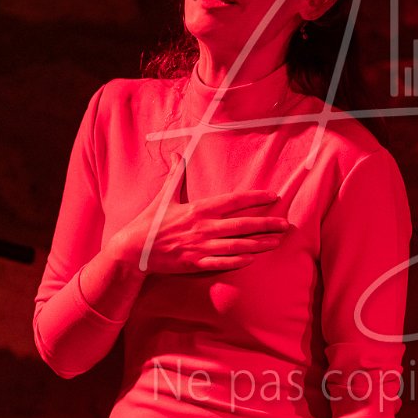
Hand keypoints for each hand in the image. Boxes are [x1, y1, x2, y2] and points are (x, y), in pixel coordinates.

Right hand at [106, 180, 289, 275]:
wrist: (132, 250)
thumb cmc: (150, 221)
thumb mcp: (165, 197)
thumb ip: (176, 176)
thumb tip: (177, 154)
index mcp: (198, 209)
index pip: (233, 201)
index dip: (255, 198)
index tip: (273, 195)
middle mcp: (202, 227)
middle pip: (241, 225)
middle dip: (266, 224)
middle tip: (286, 224)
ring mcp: (200, 247)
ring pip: (236, 246)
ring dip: (259, 244)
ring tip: (277, 242)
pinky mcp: (195, 263)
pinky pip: (222, 263)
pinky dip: (239, 262)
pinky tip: (254, 259)